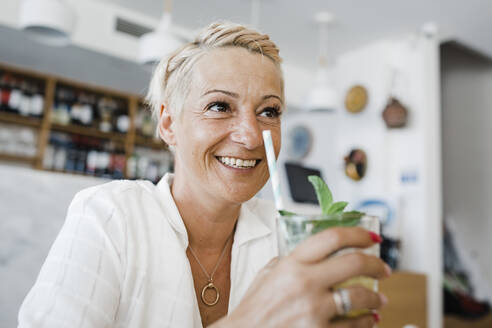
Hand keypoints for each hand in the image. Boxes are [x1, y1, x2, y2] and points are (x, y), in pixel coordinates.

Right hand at [216, 227, 389, 327]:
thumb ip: (291, 261)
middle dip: (376, 265)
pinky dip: (366, 322)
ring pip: (360, 296)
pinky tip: (369, 319)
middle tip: (383, 269)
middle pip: (354, 263)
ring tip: (379, 300)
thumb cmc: (254, 307)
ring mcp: (314, 310)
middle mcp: (305, 283)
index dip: (358, 234)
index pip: (333, 237)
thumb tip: (316, 255)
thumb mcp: (267, 274)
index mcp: (292, 263)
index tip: (371, 238)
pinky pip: (353, 325)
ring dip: (376, 298)